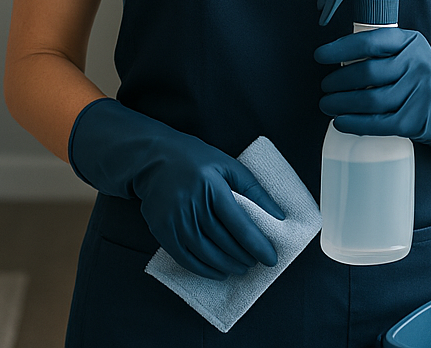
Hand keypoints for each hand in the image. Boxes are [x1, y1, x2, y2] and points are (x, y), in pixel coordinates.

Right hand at [69, 98, 284, 279]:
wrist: (151, 158)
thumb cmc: (194, 158)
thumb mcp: (226, 164)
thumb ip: (253, 189)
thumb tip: (278, 216)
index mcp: (210, 184)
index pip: (239, 223)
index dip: (257, 244)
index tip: (271, 258)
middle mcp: (191, 202)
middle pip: (224, 241)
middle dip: (245, 256)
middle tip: (257, 262)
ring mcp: (174, 217)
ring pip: (206, 253)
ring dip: (228, 265)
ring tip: (241, 267)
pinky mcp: (161, 228)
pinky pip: (185, 257)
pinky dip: (204, 269)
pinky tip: (218, 271)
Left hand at [314, 28, 430, 162]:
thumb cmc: (416, 77)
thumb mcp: (404, 52)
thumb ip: (377, 50)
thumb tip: (332, 57)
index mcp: (409, 41)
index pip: (370, 41)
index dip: (340, 49)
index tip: (320, 56)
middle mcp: (417, 64)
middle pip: (367, 73)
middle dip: (338, 81)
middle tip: (324, 87)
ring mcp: (420, 93)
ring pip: (371, 100)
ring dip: (342, 103)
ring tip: (327, 104)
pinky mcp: (418, 120)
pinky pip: (379, 123)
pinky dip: (355, 123)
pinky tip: (341, 122)